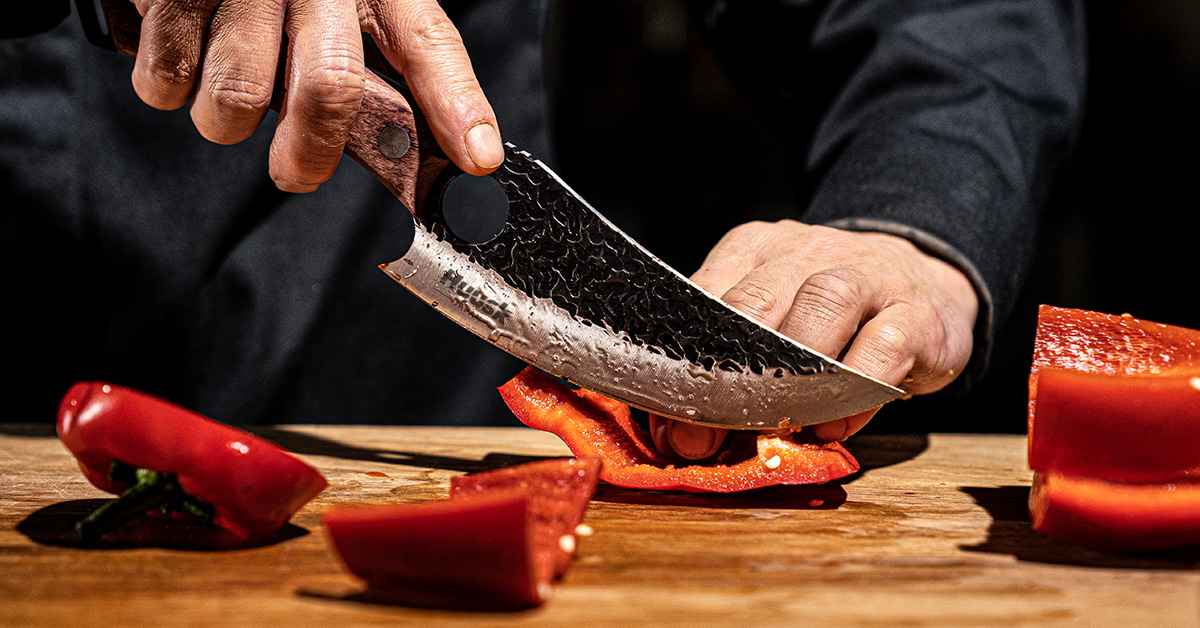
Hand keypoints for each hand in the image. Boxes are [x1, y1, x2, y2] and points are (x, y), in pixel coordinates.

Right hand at [128, 0, 503, 191]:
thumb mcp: (356, 8)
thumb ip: (403, 71)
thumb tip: (467, 150)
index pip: (428, 42)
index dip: (456, 104)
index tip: (474, 160)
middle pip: (328, 88)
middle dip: (311, 153)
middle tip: (298, 173)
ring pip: (236, 99)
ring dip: (227, 120)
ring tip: (233, 88)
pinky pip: (168, 80)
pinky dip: (171, 88)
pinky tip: (190, 58)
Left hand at [651, 220, 978, 458]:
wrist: (926, 282)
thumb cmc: (834, 315)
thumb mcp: (774, 324)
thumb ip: (729, 372)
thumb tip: (680, 440)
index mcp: (757, 249)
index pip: (707, 296)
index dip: (685, 362)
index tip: (673, 417)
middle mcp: (807, 251)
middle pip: (756, 301)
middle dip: (729, 373)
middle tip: (713, 430)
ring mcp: (868, 274)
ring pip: (823, 304)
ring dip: (796, 372)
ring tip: (781, 420)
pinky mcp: (917, 313)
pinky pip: (884, 346)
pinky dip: (856, 389)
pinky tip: (835, 423)